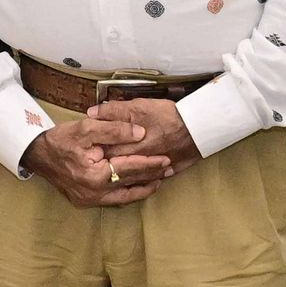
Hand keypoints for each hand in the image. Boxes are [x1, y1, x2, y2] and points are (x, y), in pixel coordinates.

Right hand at [23, 114, 169, 208]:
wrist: (36, 154)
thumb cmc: (60, 140)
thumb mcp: (86, 128)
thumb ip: (114, 129)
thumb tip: (140, 133)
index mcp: (95, 175)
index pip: (129, 168)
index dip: (149, 163)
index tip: (166, 159)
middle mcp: (93, 193)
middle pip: (130, 185)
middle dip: (151, 176)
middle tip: (169, 169)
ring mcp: (89, 200)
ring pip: (124, 197)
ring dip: (142, 189)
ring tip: (159, 181)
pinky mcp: (85, 201)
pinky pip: (113, 199)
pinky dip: (128, 193)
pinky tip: (136, 186)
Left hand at [84, 96, 201, 169]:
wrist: (199, 126)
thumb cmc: (168, 116)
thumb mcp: (138, 106)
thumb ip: (113, 111)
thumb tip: (91, 113)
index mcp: (128, 148)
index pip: (103, 154)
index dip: (93, 151)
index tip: (86, 149)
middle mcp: (139, 163)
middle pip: (116, 168)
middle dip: (105, 165)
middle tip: (95, 162)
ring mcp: (154, 169)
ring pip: (134, 177)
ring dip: (124, 175)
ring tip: (114, 171)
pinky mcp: (169, 171)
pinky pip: (153, 180)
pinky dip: (145, 179)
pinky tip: (141, 178)